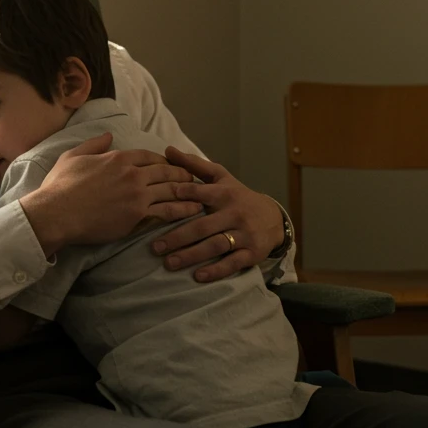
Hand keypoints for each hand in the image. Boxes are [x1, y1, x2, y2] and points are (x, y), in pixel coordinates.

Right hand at [20, 132, 199, 255]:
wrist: (55, 214)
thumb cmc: (60, 186)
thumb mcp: (73, 156)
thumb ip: (94, 144)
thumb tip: (108, 135)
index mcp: (118, 157)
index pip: (151, 156)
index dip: (165, 160)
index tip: (173, 165)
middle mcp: (132, 173)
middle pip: (167, 170)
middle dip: (183, 174)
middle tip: (194, 180)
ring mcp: (137, 194)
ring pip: (172, 189)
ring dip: (188, 192)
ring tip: (201, 196)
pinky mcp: (138, 215)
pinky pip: (167, 210)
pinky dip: (183, 209)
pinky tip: (193, 211)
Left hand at [153, 147, 284, 282]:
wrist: (273, 218)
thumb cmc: (237, 196)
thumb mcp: (221, 178)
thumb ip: (194, 165)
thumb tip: (167, 149)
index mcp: (225, 194)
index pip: (201, 193)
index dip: (183, 196)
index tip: (161, 201)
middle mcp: (234, 213)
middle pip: (203, 226)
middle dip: (178, 237)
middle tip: (155, 247)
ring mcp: (244, 234)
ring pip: (216, 245)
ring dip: (192, 256)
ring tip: (169, 263)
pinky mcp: (251, 253)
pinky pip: (232, 263)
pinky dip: (215, 270)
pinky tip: (198, 277)